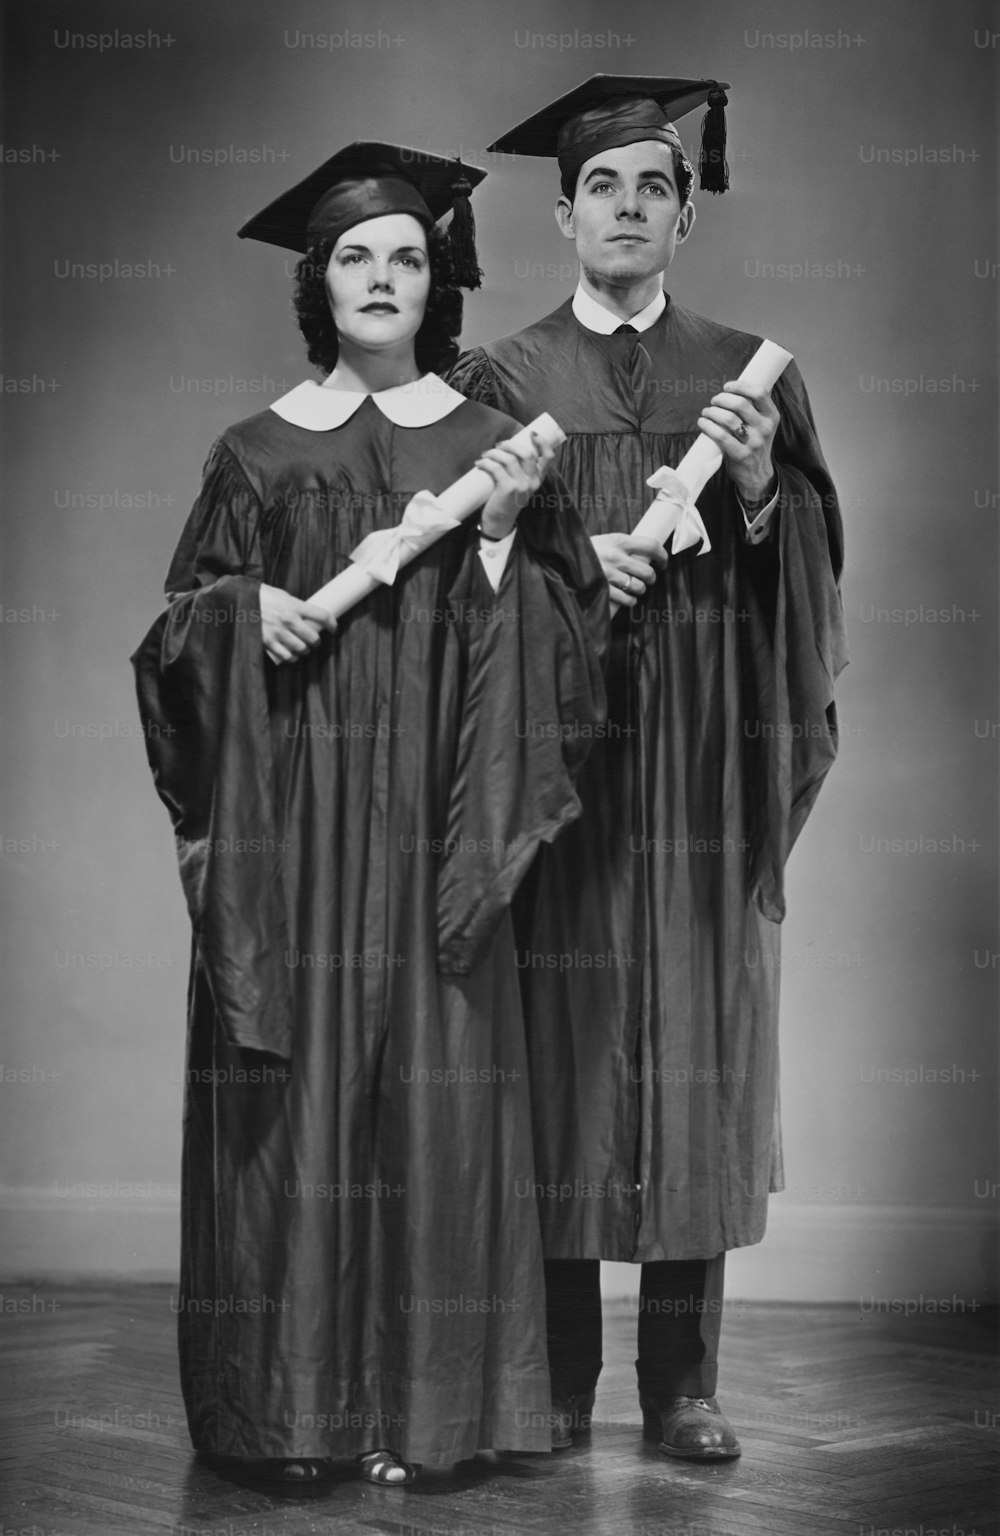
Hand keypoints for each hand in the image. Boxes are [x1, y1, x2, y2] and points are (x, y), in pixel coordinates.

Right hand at [259, 583, 333, 665]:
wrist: (238, 600)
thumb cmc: (261, 596)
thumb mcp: (282, 595)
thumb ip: (296, 606)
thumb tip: (309, 616)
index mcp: (294, 605)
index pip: (322, 615)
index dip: (332, 623)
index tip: (333, 629)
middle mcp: (289, 620)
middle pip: (314, 637)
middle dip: (316, 641)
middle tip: (314, 640)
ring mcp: (278, 632)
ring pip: (302, 649)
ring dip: (305, 650)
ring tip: (302, 648)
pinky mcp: (268, 643)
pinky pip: (287, 656)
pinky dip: (292, 657)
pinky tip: (292, 654)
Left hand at [475, 431, 555, 538]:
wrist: (500, 523)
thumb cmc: (507, 501)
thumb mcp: (520, 486)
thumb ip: (520, 471)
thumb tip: (507, 449)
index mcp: (538, 479)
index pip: (548, 457)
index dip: (542, 442)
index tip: (531, 434)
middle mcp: (532, 482)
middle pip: (527, 453)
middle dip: (510, 444)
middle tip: (498, 446)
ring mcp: (521, 486)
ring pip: (508, 458)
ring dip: (493, 453)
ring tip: (485, 455)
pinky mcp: (507, 489)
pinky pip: (495, 468)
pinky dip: (485, 463)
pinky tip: (479, 464)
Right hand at [591, 533, 668, 608]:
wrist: (563, 560)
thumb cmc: (587, 551)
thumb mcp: (605, 541)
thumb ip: (623, 547)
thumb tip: (646, 556)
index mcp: (618, 541)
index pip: (650, 545)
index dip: (662, 555)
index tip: (664, 562)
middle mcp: (615, 557)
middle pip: (647, 571)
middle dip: (651, 578)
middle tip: (648, 579)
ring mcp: (609, 574)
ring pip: (639, 587)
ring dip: (640, 590)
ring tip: (634, 588)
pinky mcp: (604, 589)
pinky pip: (627, 599)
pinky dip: (630, 600)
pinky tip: (628, 598)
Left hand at [698, 381, 778, 503]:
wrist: (756, 475)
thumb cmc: (754, 445)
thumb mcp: (762, 426)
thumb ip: (753, 409)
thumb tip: (734, 389)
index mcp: (772, 417)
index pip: (760, 393)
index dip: (740, 386)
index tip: (727, 387)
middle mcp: (765, 428)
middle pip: (740, 404)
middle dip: (722, 398)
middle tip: (714, 401)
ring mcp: (753, 442)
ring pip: (728, 418)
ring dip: (712, 411)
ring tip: (706, 412)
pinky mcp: (740, 455)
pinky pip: (720, 435)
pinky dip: (708, 426)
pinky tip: (703, 423)